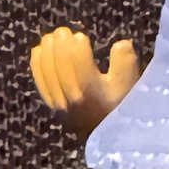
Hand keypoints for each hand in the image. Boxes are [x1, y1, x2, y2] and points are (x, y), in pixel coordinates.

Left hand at [29, 26, 139, 141]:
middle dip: (60, 44)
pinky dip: (38, 62)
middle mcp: (72, 98)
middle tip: (63, 32)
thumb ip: (126, 63)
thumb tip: (121, 44)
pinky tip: (40, 50)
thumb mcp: (130, 85)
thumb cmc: (120, 107)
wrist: (107, 136)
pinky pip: (39, 79)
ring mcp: (59, 102)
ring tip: (52, 37)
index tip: (82, 37)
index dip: (77, 46)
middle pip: (60, 64)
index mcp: (92, 92)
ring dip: (47, 50)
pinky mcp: (51, 105)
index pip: (79, 63)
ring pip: (47, 70)